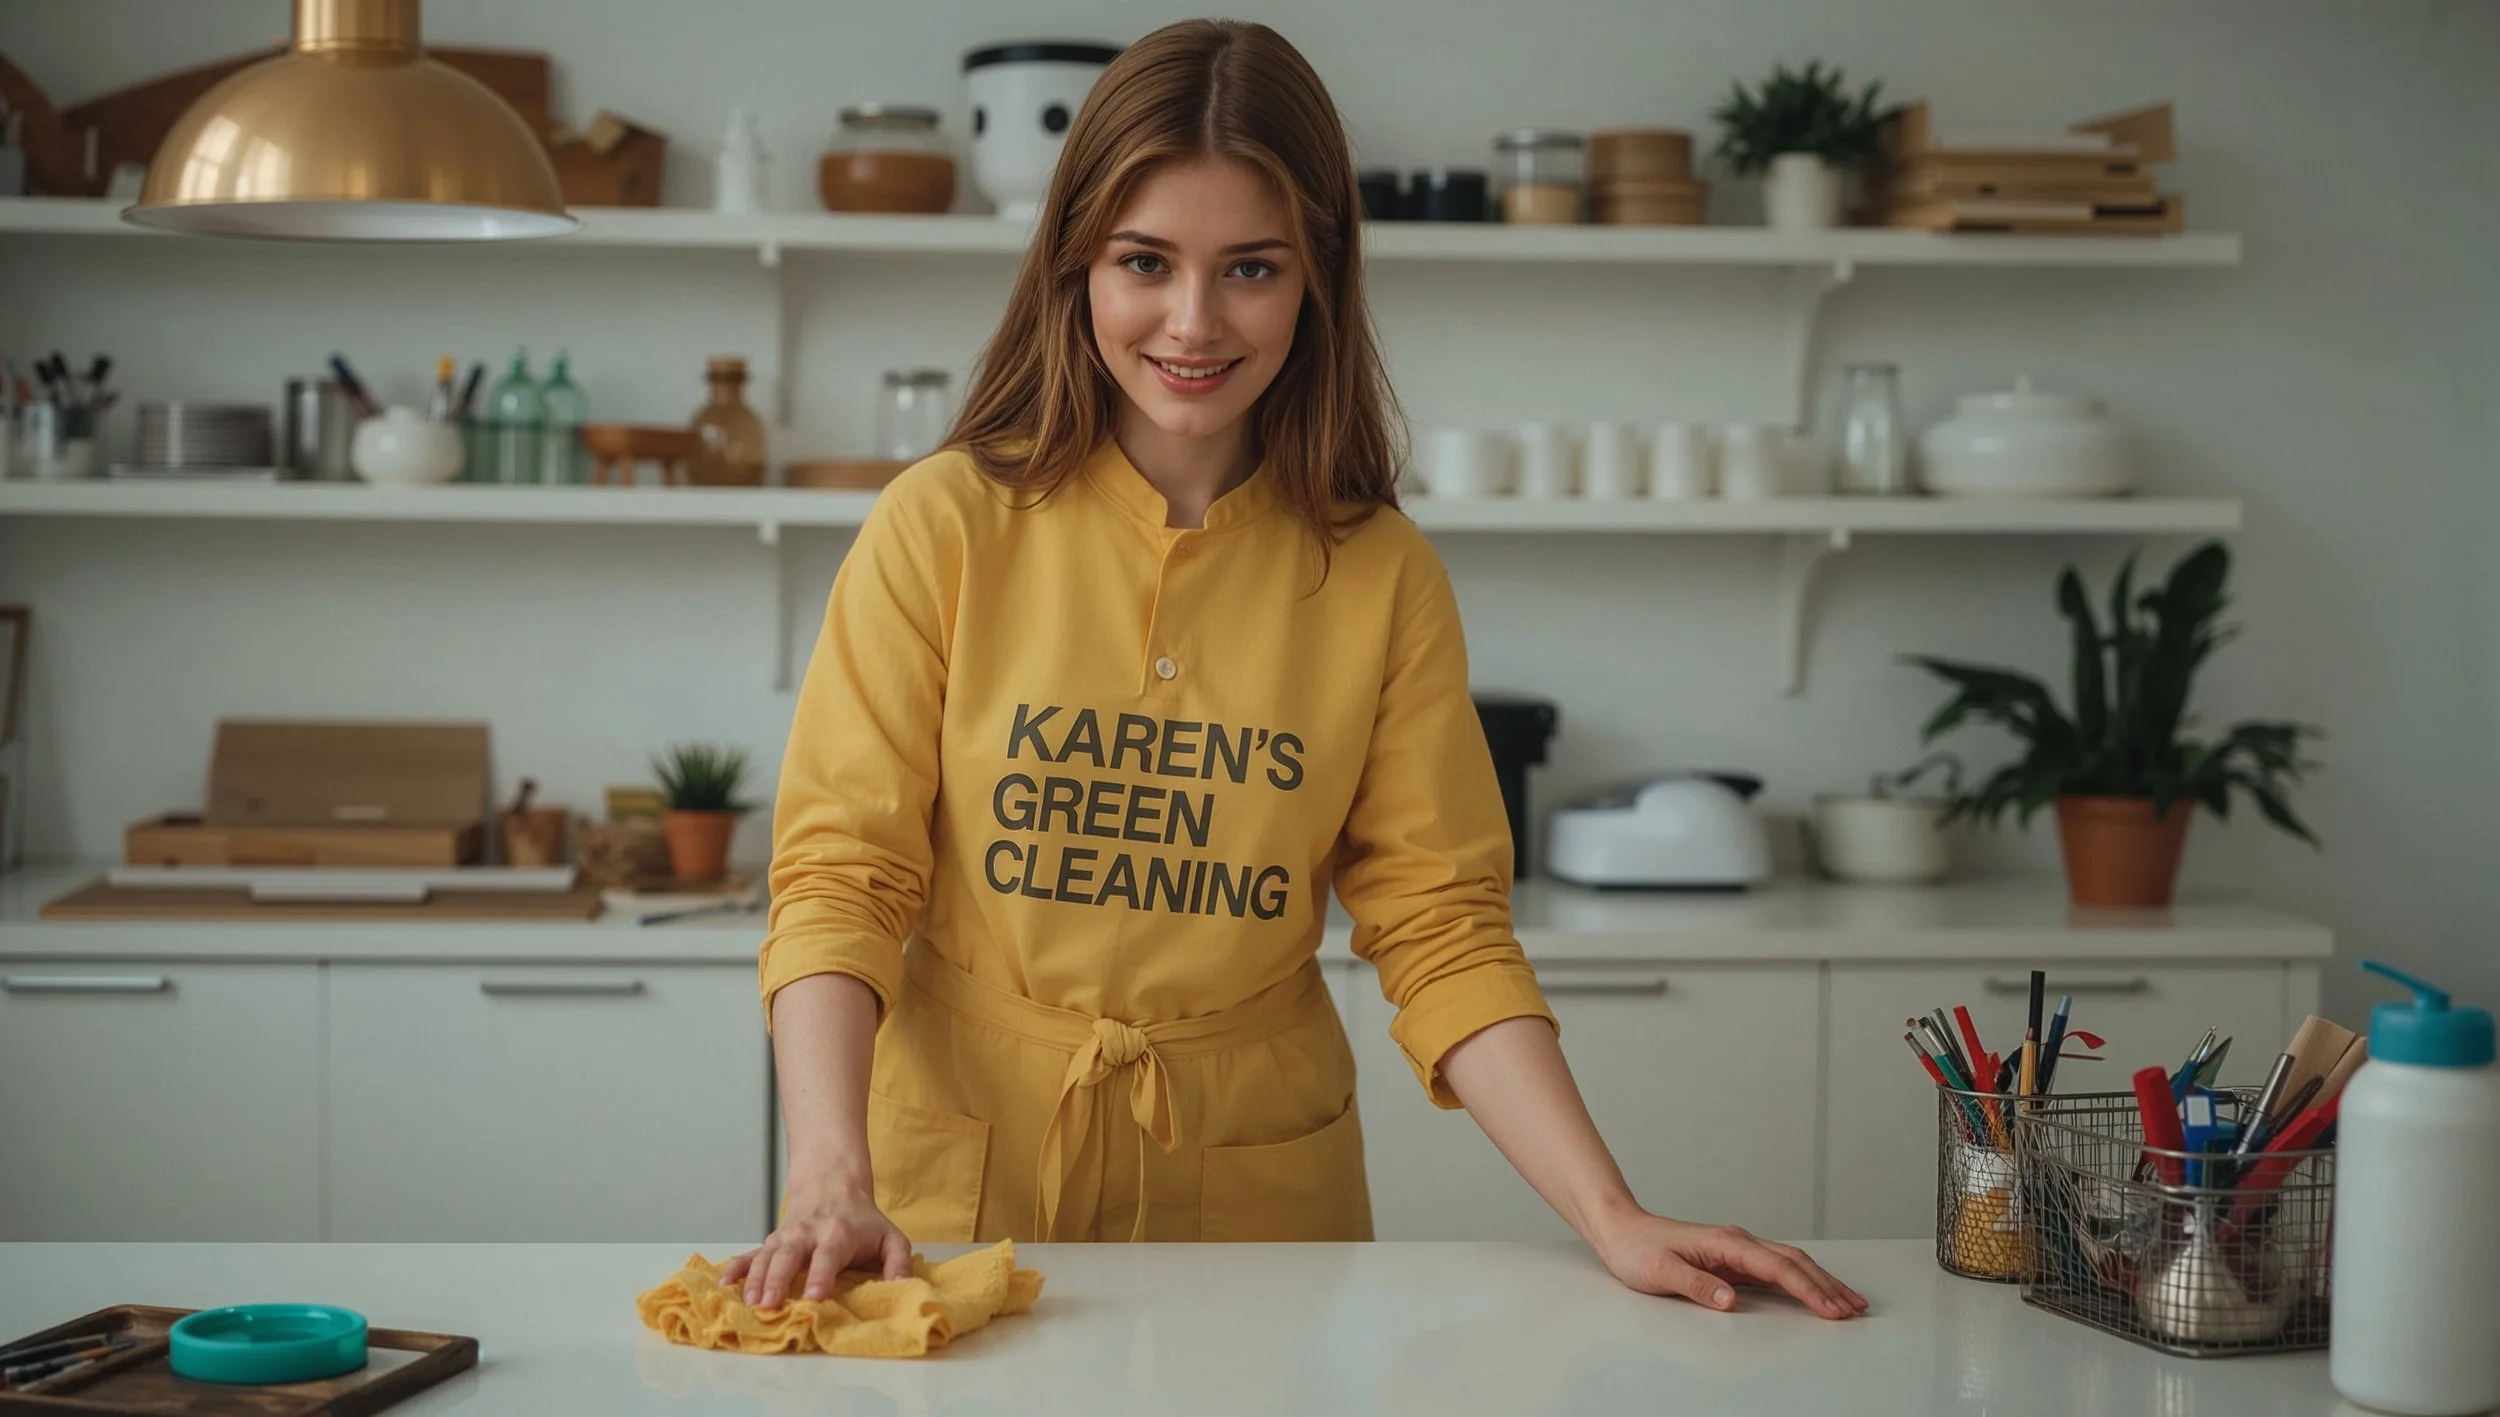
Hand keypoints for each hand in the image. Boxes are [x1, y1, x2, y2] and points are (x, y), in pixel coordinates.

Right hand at [718, 1176, 911, 1309]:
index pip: (828, 1256)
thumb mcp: (890, 1237)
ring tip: (749, 1303)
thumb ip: (899, 1262)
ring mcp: (785, 1238)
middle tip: (769, 1305)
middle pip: (789, 1256)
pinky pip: (749, 1254)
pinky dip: (736, 1268)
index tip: (813, 1297)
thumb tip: (902, 1287)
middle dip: (777, 1281)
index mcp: (838, 1234)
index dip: (820, 1276)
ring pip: (765, 1256)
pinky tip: (724, 1284)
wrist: (833, 1186)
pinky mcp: (771, 1243)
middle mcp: (807, 1234)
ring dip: (754, 1279)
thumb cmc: (864, 1222)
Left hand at [1590, 1210, 1866, 1319]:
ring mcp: (1737, 1249)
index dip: (1809, 1290)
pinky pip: (1777, 1269)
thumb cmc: (1637, 1250)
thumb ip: (1697, 1286)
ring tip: (1848, 1302)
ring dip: (1821, 1282)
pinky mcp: (1733, 1258)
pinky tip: (1813, 1291)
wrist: (1620, 1230)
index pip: (1778, 1269)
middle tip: (1855, 1309)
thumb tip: (1731, 1300)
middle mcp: (1738, 1242)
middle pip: (1795, 1262)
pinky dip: (1801, 1280)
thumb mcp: (1661, 1273)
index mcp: (1726, 1243)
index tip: (1832, 1309)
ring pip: (1790, 1263)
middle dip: (1828, 1286)